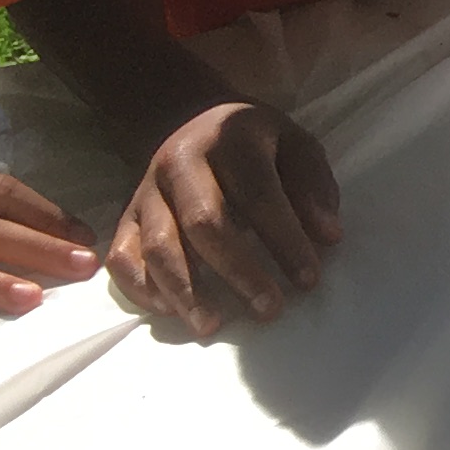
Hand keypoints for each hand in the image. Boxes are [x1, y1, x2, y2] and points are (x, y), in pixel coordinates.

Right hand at [109, 100, 342, 338]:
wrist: (195, 122)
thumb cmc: (256, 145)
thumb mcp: (295, 146)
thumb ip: (313, 187)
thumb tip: (327, 236)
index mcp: (229, 137)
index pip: (259, 195)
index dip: (284, 240)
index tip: (309, 279)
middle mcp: (180, 162)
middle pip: (204, 223)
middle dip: (238, 271)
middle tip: (269, 310)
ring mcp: (146, 191)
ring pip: (158, 245)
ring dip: (185, 291)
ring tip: (212, 326)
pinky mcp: (125, 216)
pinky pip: (121, 256)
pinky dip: (140, 288)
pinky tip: (168, 311)